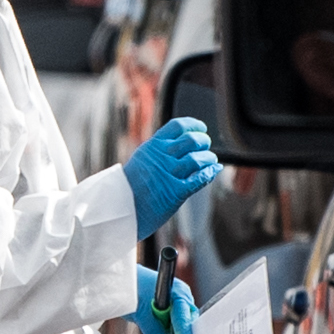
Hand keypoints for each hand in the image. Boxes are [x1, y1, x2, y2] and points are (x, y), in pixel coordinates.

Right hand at [119, 117, 221, 235]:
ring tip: (210, 160)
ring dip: (209, 158)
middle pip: (192, 140)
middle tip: (206, 146)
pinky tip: (213, 170)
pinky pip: (199, 179)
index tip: (201, 129)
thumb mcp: (142, 159)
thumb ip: (159, 150)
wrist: (119, 208)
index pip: (178, 126)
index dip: (194, 126)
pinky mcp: (176, 192)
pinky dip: (210, 173)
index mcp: (153, 146)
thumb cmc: (130, 186)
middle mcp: (162, 157)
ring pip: (198, 159)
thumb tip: (179, 143)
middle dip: (203, 141)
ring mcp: (169, 174)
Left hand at [132, 265, 200, 333]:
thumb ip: (152, 329)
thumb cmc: (132, 288)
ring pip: (182, 325)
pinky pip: (174, 324)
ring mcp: (177, 302)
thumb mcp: (140, 311)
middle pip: (189, 322)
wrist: (123, 279)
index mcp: (177, 293)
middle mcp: (182, 297)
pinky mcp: (171, 308)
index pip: (183, 319)